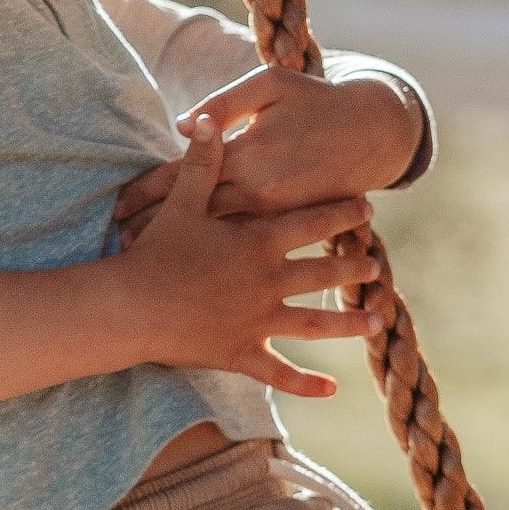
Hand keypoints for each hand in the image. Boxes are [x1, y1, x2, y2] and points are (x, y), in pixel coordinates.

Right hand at [111, 119, 375, 400]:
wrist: (132, 307)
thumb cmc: (155, 252)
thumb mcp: (180, 202)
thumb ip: (200, 162)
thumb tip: (207, 119)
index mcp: (257, 242)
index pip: (311, 222)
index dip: (341, 212)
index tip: (367, 206)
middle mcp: (267, 282)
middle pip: (322, 271)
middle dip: (352, 266)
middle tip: (376, 264)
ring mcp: (258, 321)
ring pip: (314, 323)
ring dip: (346, 322)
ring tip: (374, 319)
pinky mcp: (241, 353)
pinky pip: (279, 372)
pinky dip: (305, 383)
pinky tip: (332, 390)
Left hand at [113, 67, 423, 230]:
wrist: (374, 132)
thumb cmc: (317, 100)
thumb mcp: (270, 84)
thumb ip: (224, 102)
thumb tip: (184, 124)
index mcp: (248, 154)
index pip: (184, 175)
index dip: (146, 191)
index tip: (115, 206)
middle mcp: (258, 191)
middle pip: (192, 213)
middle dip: (152, 227)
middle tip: (116, 243)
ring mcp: (276, 216)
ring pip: (216, 236)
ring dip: (180, 247)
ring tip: (144, 261)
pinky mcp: (292, 229)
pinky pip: (245, 245)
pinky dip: (216, 253)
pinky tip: (195, 266)